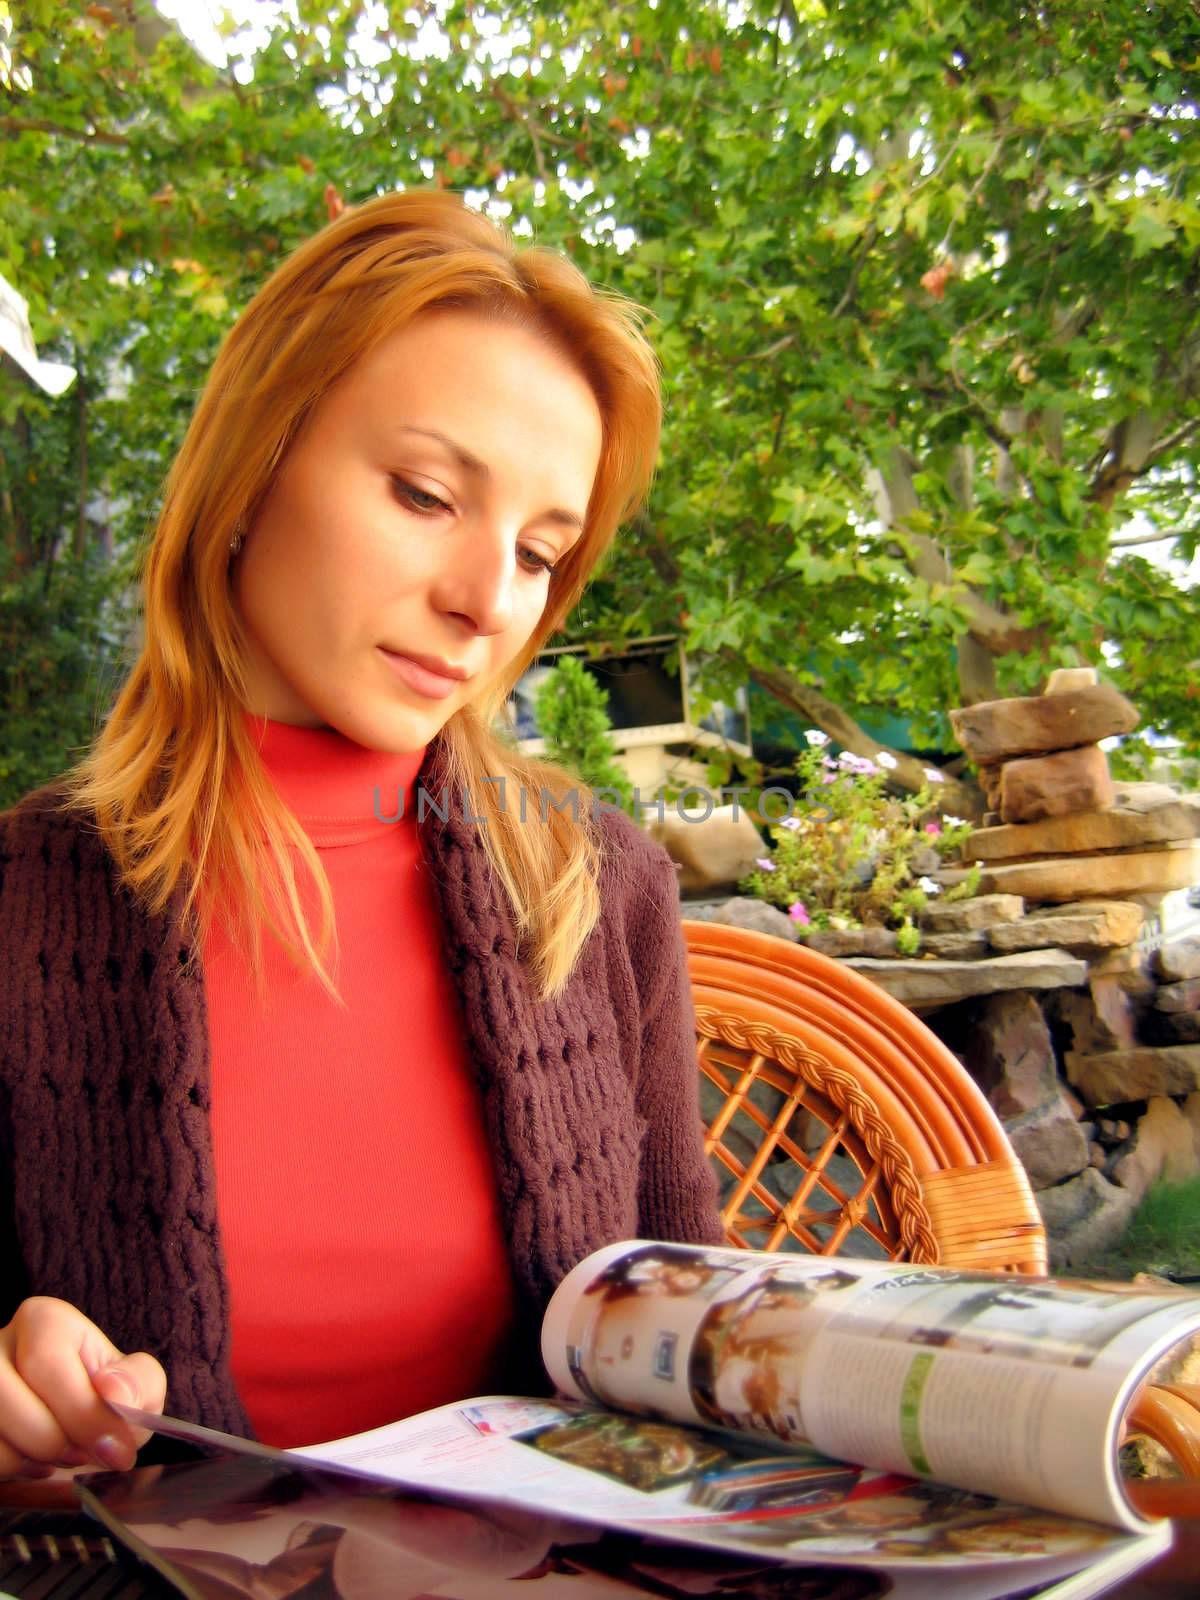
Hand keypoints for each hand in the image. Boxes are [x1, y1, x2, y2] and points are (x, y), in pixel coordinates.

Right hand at [0, 1297, 165, 1478]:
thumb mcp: (136, 1389)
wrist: (74, 1429)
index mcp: (45, 1321)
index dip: (81, 1413)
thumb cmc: (103, 1403)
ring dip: (26, 1461)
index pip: (45, 1362)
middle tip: (81, 1455)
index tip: (115, 1448)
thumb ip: (140, 1383)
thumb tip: (114, 1389)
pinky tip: (28, 1461)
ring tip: (57, 1456)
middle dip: (51, 1441)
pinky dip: (7, 1472)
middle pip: (5, 1397)